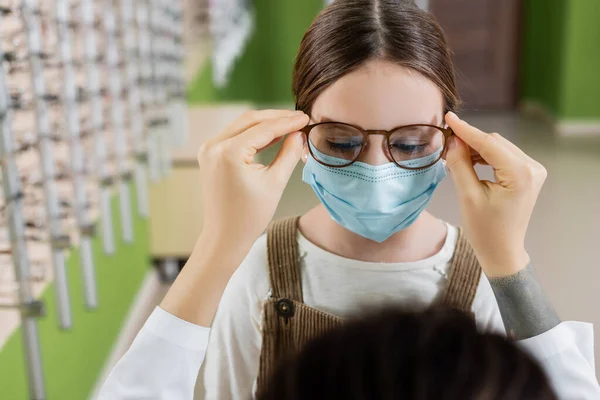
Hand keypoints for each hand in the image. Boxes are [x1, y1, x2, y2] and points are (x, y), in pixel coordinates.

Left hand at [198, 109, 308, 247]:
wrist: (225, 236)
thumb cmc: (249, 216)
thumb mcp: (276, 183)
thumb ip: (289, 153)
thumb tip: (299, 134)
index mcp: (228, 153)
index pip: (264, 128)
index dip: (288, 122)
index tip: (306, 118)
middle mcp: (214, 146)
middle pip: (250, 120)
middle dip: (276, 118)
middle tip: (299, 118)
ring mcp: (209, 150)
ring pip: (242, 125)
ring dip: (265, 124)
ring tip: (289, 125)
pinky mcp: (209, 155)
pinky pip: (234, 136)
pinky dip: (253, 134)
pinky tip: (272, 135)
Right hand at [444, 112, 546, 276]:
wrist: (502, 251)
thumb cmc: (485, 230)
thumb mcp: (468, 197)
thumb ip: (460, 165)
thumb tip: (453, 141)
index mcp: (520, 174)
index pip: (489, 143)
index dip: (466, 130)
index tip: (449, 117)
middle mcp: (532, 168)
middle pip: (495, 142)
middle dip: (470, 140)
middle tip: (446, 145)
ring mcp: (533, 171)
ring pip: (499, 147)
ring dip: (477, 148)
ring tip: (455, 157)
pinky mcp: (528, 174)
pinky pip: (503, 156)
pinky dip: (486, 156)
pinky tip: (470, 162)